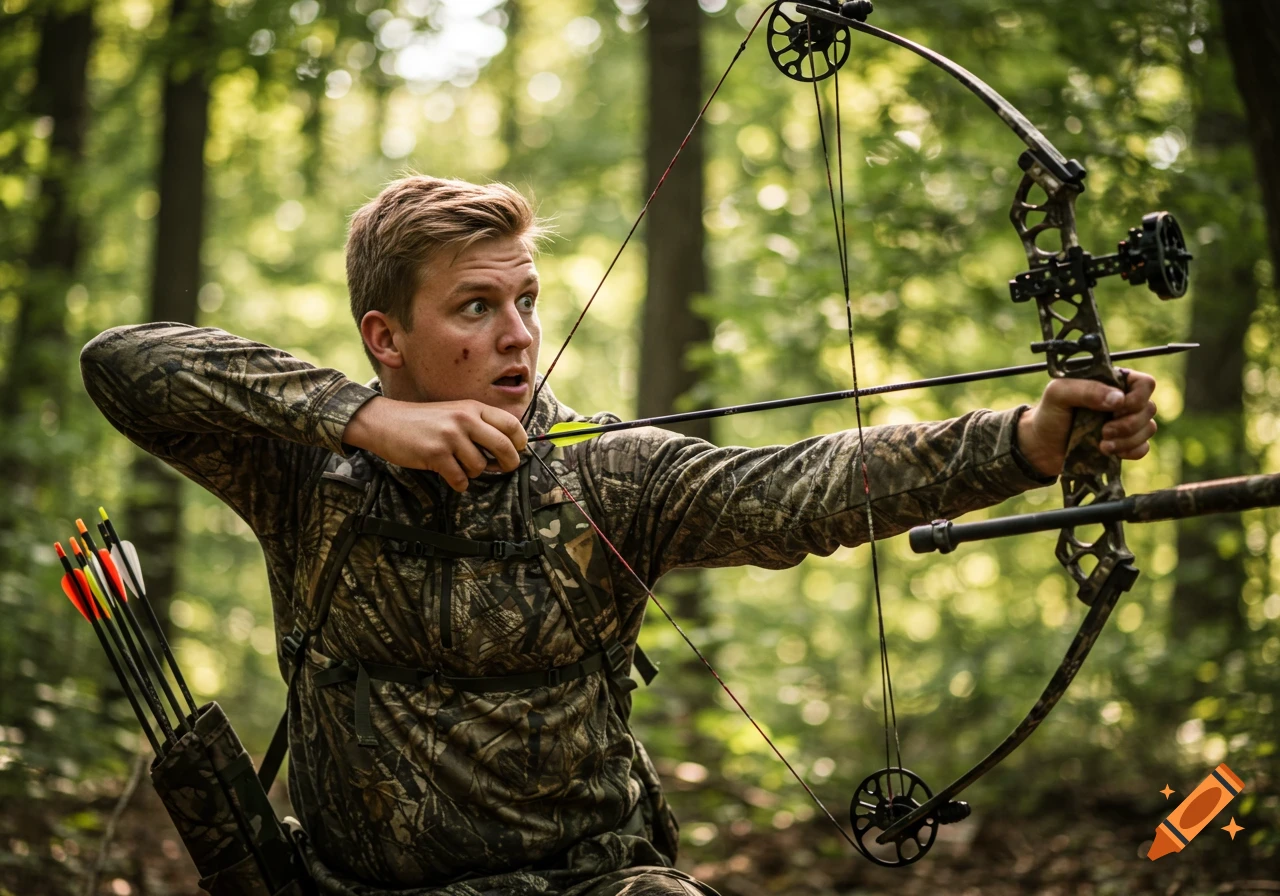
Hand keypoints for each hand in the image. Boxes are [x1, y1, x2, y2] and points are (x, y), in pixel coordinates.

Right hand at [343, 396, 527, 491]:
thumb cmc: (423, 421)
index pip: (510, 424)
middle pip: (503, 446)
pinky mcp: (436, 454)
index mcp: (472, 407)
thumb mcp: (454, 412)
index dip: (520, 441)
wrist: (385, 422)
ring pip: (480, 466)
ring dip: (473, 472)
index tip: (518, 451)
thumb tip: (506, 449)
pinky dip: (458, 482)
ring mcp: (450, 436)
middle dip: (509, 463)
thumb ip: (479, 425)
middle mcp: (464, 419)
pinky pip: (460, 479)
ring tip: (459, 465)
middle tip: (504, 468)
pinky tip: (448, 474)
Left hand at [1016, 369, 1157, 477]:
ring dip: (1127, 440)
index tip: (1117, 408)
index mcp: (1111, 382)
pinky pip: (1143, 448)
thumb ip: (1086, 389)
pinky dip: (1130, 451)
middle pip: (1149, 408)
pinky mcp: (1124, 443)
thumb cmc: (1049, 414)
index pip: (1144, 383)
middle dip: (1129, 424)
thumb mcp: (1058, 393)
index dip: (1138, 397)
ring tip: (1101, 445)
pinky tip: (1109, 452)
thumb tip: (1118, 399)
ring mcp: (1125, 422)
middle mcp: (1122, 400)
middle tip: (1103, 432)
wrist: (1041, 447)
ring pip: (1148, 428)